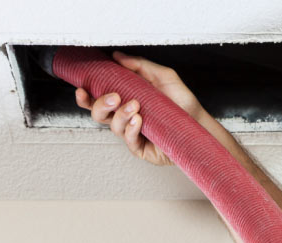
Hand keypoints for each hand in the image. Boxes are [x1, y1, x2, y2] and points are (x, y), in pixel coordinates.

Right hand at [75, 50, 207, 165]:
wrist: (199, 124)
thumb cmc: (182, 103)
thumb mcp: (163, 77)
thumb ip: (139, 65)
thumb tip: (118, 56)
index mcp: (126, 100)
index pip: (100, 100)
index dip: (87, 97)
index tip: (82, 89)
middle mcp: (126, 118)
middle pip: (99, 114)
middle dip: (101, 104)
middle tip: (115, 96)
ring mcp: (132, 134)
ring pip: (113, 126)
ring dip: (121, 115)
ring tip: (135, 106)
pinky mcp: (140, 148)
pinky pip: (128, 140)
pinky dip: (131, 129)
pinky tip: (139, 120)